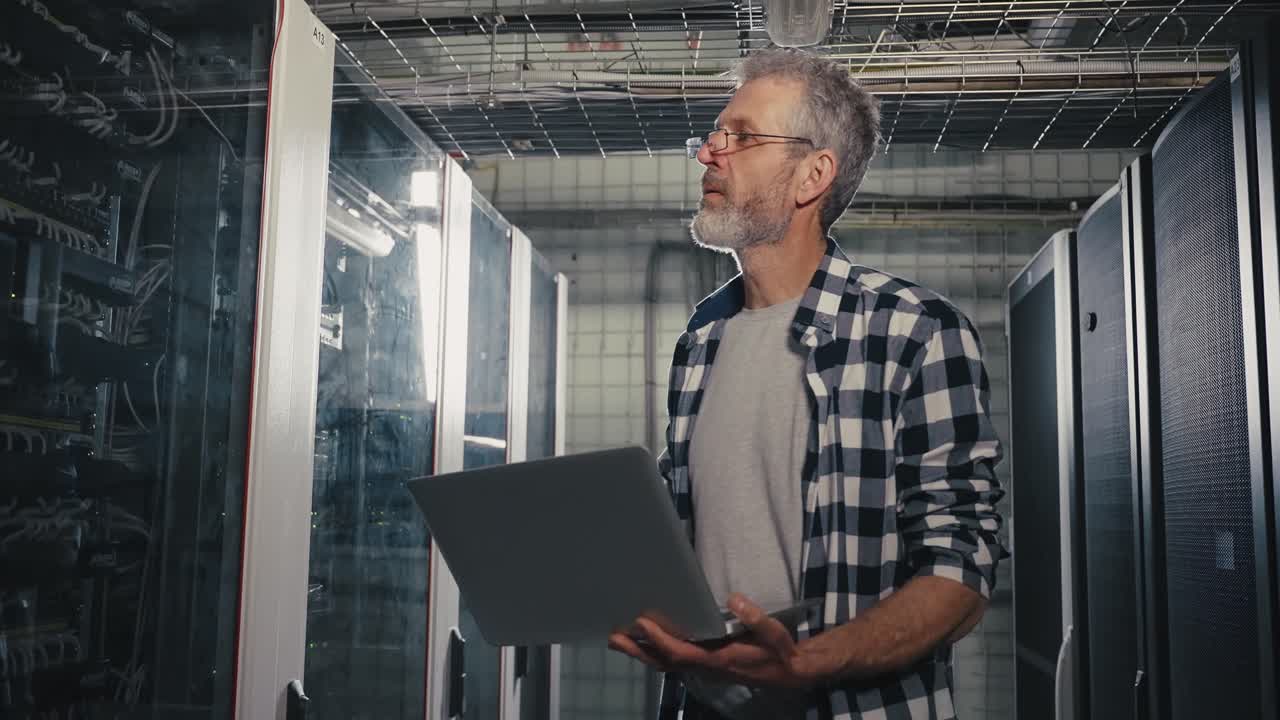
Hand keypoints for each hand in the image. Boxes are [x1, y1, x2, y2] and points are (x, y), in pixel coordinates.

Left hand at [607, 594, 820, 689]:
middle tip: (612, 636)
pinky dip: (654, 653)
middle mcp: (706, 667)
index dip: (659, 640)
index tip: (641, 623)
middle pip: (664, 662)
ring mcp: (704, 669)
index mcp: (719, 659)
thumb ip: (755, 618)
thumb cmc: (780, 652)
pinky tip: (644, 643)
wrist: (789, 673)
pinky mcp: (705, 665)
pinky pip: (673, 662)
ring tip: (617, 638)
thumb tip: (734, 599)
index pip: (681, 652)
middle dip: (638, 650)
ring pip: (666, 664)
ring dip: (641, 653)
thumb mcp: (775, 634)